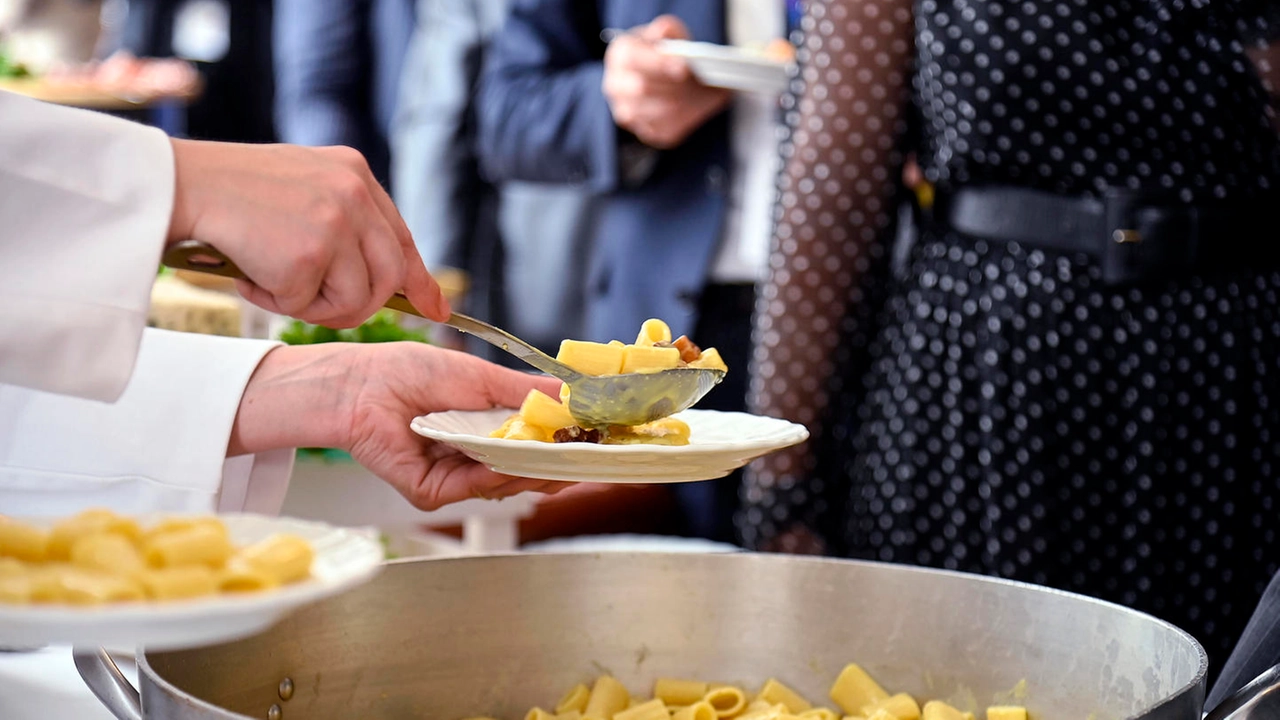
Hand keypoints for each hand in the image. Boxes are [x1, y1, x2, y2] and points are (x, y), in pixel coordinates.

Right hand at [166, 140, 449, 326]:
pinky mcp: (309, 255)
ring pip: (355, 300)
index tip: (436, 309)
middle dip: (358, 305)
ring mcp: (335, 224)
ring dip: (313, 306)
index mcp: (355, 174)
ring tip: (271, 280)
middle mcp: (354, 194)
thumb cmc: (228, 191)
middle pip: (389, 279)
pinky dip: (275, 302)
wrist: (179, 185)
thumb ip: (343, 219)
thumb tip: (377, 275)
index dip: (420, 281)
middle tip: (317, 305)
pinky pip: (307, 307)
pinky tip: (250, 274)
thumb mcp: (302, 186)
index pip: (402, 239)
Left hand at [229, 343, 567, 509]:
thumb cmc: (413, 372)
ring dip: (528, 470)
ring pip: (503, 485)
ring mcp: (454, 478)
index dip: (564, 450)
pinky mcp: (431, 492)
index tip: (594, 446)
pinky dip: (491, 475)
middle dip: (555, 467)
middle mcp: (474, 458)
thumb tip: (572, 398)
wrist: (364, 384)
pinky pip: (471, 489)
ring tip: (550, 454)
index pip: (535, 449)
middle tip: (584, 459)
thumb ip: (527, 391)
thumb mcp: (483, 377)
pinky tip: (504, 460)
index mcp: (488, 430)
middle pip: (525, 474)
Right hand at [602, 15, 731, 148]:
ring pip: (658, 112)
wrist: (658, 76)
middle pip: (642, 89)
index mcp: (620, 55)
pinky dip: (689, 118)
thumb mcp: (666, 34)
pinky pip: (667, 130)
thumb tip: (664, 33)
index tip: (683, 67)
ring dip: (685, 103)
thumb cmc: (662, 53)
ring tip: (707, 93)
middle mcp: (617, 86)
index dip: (659, 63)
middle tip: (700, 81)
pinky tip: (701, 105)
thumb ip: (667, 30)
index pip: (633, 59)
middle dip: (675, 86)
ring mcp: (628, 112)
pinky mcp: (645, 131)